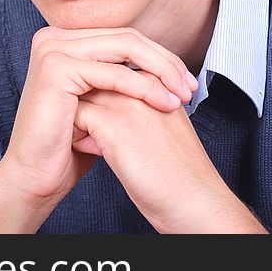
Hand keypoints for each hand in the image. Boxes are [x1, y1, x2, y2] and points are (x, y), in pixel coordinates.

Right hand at [0, 26, 197, 230]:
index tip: (186, 80)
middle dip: (165, 62)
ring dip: (160, 71)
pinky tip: (163, 102)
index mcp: (65, 40)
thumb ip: (124, 77)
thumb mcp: (103, 102)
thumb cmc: (69, 144)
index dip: (160, 56)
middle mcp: (54, 37)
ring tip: (181, 96)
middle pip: (127, 38)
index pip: (124, 37)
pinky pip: (110, 73)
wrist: (35, 176)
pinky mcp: (55, 68)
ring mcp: (52, 49)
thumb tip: (168, 65)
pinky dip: (141, 86)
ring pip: (124, 48)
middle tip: (190, 87)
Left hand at [72, 89, 267, 232]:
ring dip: (80, 117)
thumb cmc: (180, 171)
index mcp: (159, 82)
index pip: (115, 71)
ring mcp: (128, 101)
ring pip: (83, 93)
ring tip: (91, 141)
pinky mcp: (113, 123)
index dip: (104, 96)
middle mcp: (143, 85)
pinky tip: (91, 152)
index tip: (106, 124)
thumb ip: (141, 110)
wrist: (195, 199)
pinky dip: (77, 134)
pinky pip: (77, 115)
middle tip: (91, 131)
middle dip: (88, 102)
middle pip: (97, 77)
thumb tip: (105, 111)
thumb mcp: (163, 128)